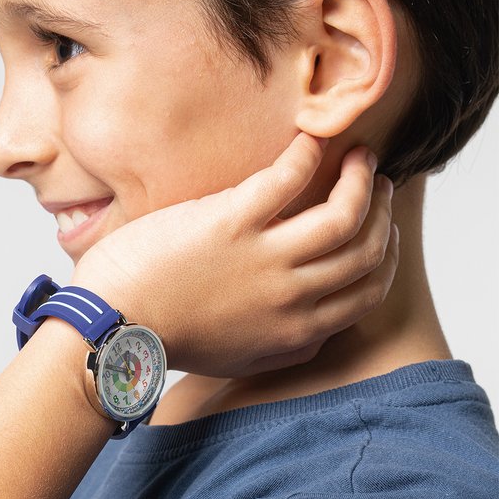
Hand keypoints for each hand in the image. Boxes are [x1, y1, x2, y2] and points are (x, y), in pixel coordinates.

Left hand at [71, 134, 397, 377]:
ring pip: (345, 213)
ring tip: (357, 155)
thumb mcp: (239, 360)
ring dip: (360, 178)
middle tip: (375, 182)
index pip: (369, 291)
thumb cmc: (166, 340)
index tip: (380, 229)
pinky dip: (307, 152)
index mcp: (296, 330)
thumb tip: (317, 333)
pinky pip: (289, 178)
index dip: (384, 254)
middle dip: (381, 211)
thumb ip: (284, 347)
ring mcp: (264, 258)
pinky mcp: (231, 222)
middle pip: (366, 249)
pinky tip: (308, 137)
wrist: (113, 329)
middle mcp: (292, 296)